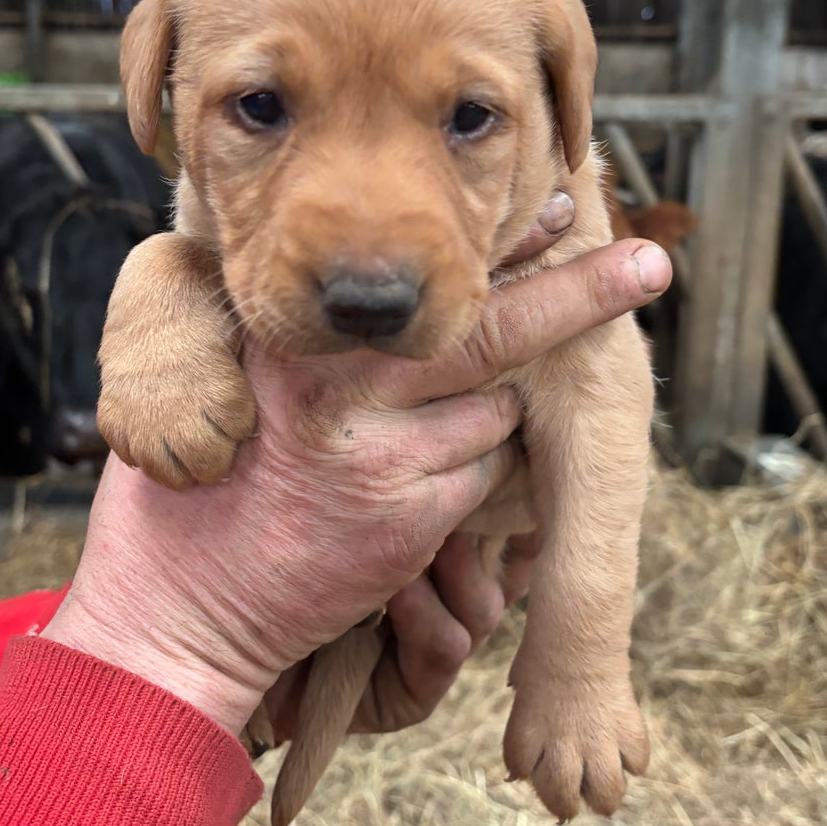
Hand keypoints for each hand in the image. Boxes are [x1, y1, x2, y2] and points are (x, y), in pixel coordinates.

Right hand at [44, 213, 669, 738]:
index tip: (560, 210)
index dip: (499, 248)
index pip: (415, 285)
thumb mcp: (228, 393)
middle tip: (651, 263)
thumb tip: (384, 306)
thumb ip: (303, 347)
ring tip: (412, 444)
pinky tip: (404, 498)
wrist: (175, 615)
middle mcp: (342, 389)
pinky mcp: (408, 524)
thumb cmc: (194, 497)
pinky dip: (466, 482)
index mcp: (294, 344)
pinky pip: (477, 484)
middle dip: (580, 295)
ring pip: (493, 417)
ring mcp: (383, 459)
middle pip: (489, 332)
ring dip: (487, 420)